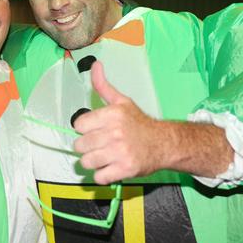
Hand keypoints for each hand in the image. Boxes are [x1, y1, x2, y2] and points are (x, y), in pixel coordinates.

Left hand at [73, 61, 163, 183]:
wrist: (164, 143)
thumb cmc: (139, 123)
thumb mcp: (121, 101)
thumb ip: (103, 85)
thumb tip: (95, 64)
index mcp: (112, 114)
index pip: (78, 125)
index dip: (84, 129)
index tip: (95, 130)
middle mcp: (115, 133)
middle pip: (80, 145)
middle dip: (87, 146)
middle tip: (100, 144)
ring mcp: (120, 152)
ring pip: (86, 162)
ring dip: (93, 161)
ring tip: (104, 156)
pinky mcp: (125, 170)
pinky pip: (99, 177)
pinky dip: (102, 175)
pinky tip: (111, 167)